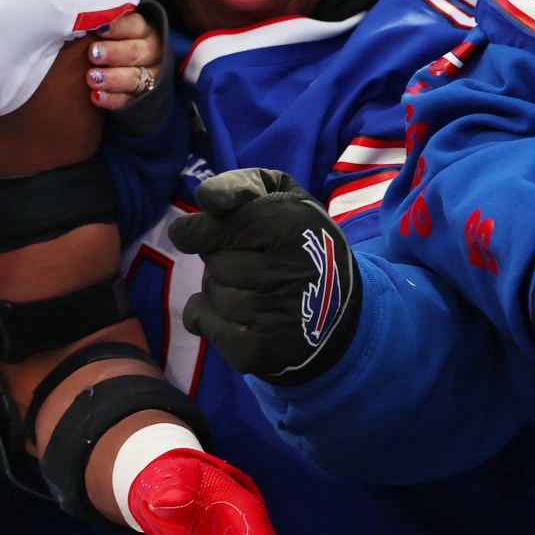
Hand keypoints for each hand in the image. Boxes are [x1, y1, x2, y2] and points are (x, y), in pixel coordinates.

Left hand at [85, 7, 163, 111]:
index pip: (135, 26)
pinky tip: (95, 96)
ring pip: (133, 78)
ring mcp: (148, 78)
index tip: (99, 29)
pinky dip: (111, 99)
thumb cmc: (110, 42)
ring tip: (92, 78)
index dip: (118, 28)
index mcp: (144, 31)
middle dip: (114, 53)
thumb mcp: (109, 31)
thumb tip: (81, 20)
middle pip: (135, 52)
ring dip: (112, 78)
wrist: (123, 70)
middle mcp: (150, 53)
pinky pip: (127, 101)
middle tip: (93, 54)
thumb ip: (100, 24)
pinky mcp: (139, 99)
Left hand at [169, 169, 359, 382]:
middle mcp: (284, 272)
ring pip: (210, 292)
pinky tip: (235, 313)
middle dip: (220, 258)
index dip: (197, 231)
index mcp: (290, 227)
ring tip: (251, 287)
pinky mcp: (260, 350)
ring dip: (220, 287)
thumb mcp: (284, 198)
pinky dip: (206, 315)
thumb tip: (207, 198)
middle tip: (247, 261)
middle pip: (212, 261)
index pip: (212, 229)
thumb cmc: (299, 241)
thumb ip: (243, 185)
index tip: (197, 233)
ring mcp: (273, 316)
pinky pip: (200, 321)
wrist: (337, 307)